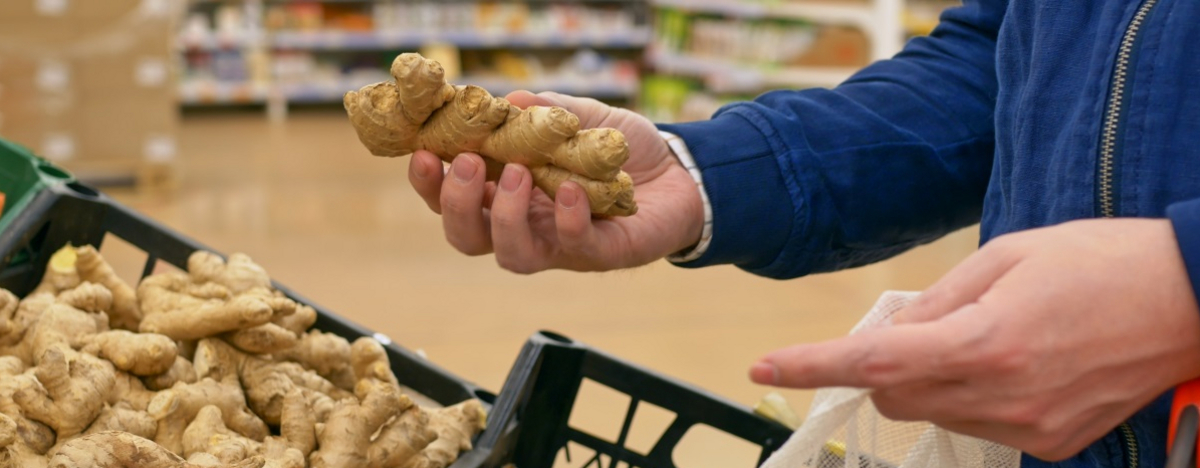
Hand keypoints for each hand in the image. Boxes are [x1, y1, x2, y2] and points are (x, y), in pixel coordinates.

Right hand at [407, 91, 703, 272]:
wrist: (680, 170)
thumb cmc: (619, 149)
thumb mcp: (578, 117)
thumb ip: (542, 111)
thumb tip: (505, 102)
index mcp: (508, 194)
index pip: (453, 200)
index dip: (430, 184)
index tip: (421, 153)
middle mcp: (526, 226)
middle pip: (469, 237)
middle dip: (458, 204)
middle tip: (466, 164)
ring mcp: (560, 245)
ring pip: (512, 255)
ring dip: (506, 217)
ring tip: (518, 175)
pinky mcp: (601, 252)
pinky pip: (574, 246)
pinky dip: (567, 220)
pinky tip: (572, 191)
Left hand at [750, 219, 1199, 459]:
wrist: (1191, 300)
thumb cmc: (1101, 262)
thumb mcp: (1006, 256)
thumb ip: (935, 301)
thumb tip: (885, 333)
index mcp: (985, 342)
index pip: (873, 365)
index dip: (811, 366)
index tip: (764, 366)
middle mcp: (1003, 395)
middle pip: (894, 395)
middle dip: (882, 365)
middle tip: (914, 325)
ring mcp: (1030, 427)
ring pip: (934, 412)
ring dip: (929, 380)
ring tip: (983, 334)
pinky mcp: (1052, 442)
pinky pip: (980, 423)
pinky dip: (973, 395)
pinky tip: (1016, 360)